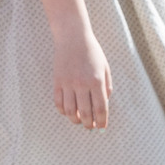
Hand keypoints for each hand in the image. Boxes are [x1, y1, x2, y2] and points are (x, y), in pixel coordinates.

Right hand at [28, 0, 110, 130]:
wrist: (72, 37)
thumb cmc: (92, 52)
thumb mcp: (105, 67)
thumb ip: (106, 86)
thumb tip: (104, 104)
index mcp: (97, 81)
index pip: (100, 108)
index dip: (102, 121)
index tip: (102, 127)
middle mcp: (82, 84)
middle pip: (85, 113)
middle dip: (89, 124)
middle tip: (90, 127)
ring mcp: (68, 83)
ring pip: (70, 111)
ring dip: (75, 120)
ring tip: (79, 121)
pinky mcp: (57, 81)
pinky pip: (58, 102)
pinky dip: (62, 111)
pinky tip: (67, 112)